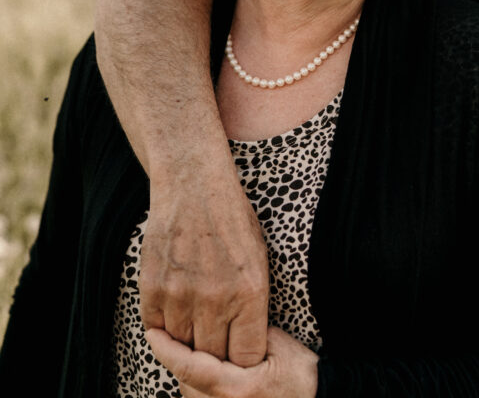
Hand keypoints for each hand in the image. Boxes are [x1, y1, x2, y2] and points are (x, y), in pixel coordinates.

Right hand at [140, 163, 269, 365]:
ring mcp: (181, 296)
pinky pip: (156, 330)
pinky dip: (164, 326)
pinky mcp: (153, 289)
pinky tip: (175, 308)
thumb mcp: (259, 257)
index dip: (243, 359)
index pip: (247, 358)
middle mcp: (216, 300)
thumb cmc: (231, 218)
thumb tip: (248, 340)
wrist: (194, 184)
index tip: (238, 350)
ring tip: (195, 319)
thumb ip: (252, 302)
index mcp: (250, 292)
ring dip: (187, 340)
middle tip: (215, 339)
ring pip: (182, 347)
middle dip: (216, 353)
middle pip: (213, 358)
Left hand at [146, 326, 318, 397]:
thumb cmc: (301, 375)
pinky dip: (194, 381)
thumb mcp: (279, 345)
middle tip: (167, 329)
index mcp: (235, 389)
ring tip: (182, 343)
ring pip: (189, 392)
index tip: (152, 333)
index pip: (190, 367)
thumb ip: (248, 333)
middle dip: (175, 356)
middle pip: (184, 381)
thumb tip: (219, 318)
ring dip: (185, 370)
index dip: (167, 349)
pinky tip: (200, 365)